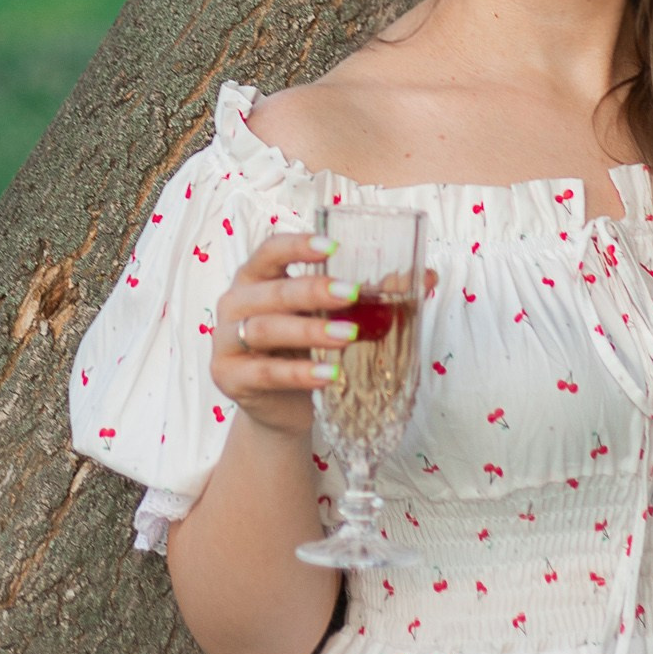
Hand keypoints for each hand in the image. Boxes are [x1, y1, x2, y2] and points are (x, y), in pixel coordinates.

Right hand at [211, 230, 351, 434]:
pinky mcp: (229, 376)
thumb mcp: (328, 316)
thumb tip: (426, 277)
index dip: (298, 246)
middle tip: (352, 294)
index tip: (332, 247)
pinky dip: (300, 374)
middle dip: (313, 290)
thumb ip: (368, 296)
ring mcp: (226, 341)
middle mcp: (236, 303)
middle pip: (272, 292)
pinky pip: (266, 372)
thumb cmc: (303, 349)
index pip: (270, 251)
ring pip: (265, 330)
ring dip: (309, 331)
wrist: (281, 407)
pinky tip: (331, 376)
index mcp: (256, 277)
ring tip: (348, 335)